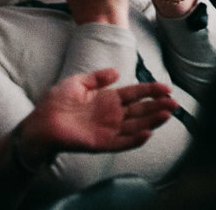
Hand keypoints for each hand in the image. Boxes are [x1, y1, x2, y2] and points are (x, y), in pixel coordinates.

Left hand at [14, 68, 176, 164]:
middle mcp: (111, 115)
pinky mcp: (101, 143)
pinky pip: (122, 142)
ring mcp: (108, 129)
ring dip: (153, 121)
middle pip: (141, 110)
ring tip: (168, 114)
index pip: (135, 94)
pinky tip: (149, 133)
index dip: (151, 91)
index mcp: (108, 99)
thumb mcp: (78, 82)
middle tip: (175, 102)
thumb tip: (117, 71)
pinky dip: (136, 139)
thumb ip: (98, 77)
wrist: (40, 122)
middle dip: (158, 106)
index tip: (167, 87)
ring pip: (137, 126)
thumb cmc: (55, 102)